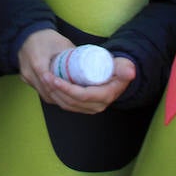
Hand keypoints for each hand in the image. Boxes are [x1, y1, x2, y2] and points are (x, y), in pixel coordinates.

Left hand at [18, 29, 136, 113]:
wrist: (117, 76)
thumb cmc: (118, 68)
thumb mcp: (122, 66)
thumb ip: (125, 67)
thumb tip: (130, 72)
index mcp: (104, 97)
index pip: (82, 95)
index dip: (66, 88)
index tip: (54, 77)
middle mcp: (97, 106)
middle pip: (71, 102)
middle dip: (56, 91)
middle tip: (45, 76)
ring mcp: (89, 108)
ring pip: (67, 105)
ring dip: (53, 94)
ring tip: (45, 80)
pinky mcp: (83, 107)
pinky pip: (67, 105)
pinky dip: (56, 98)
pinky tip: (49, 88)